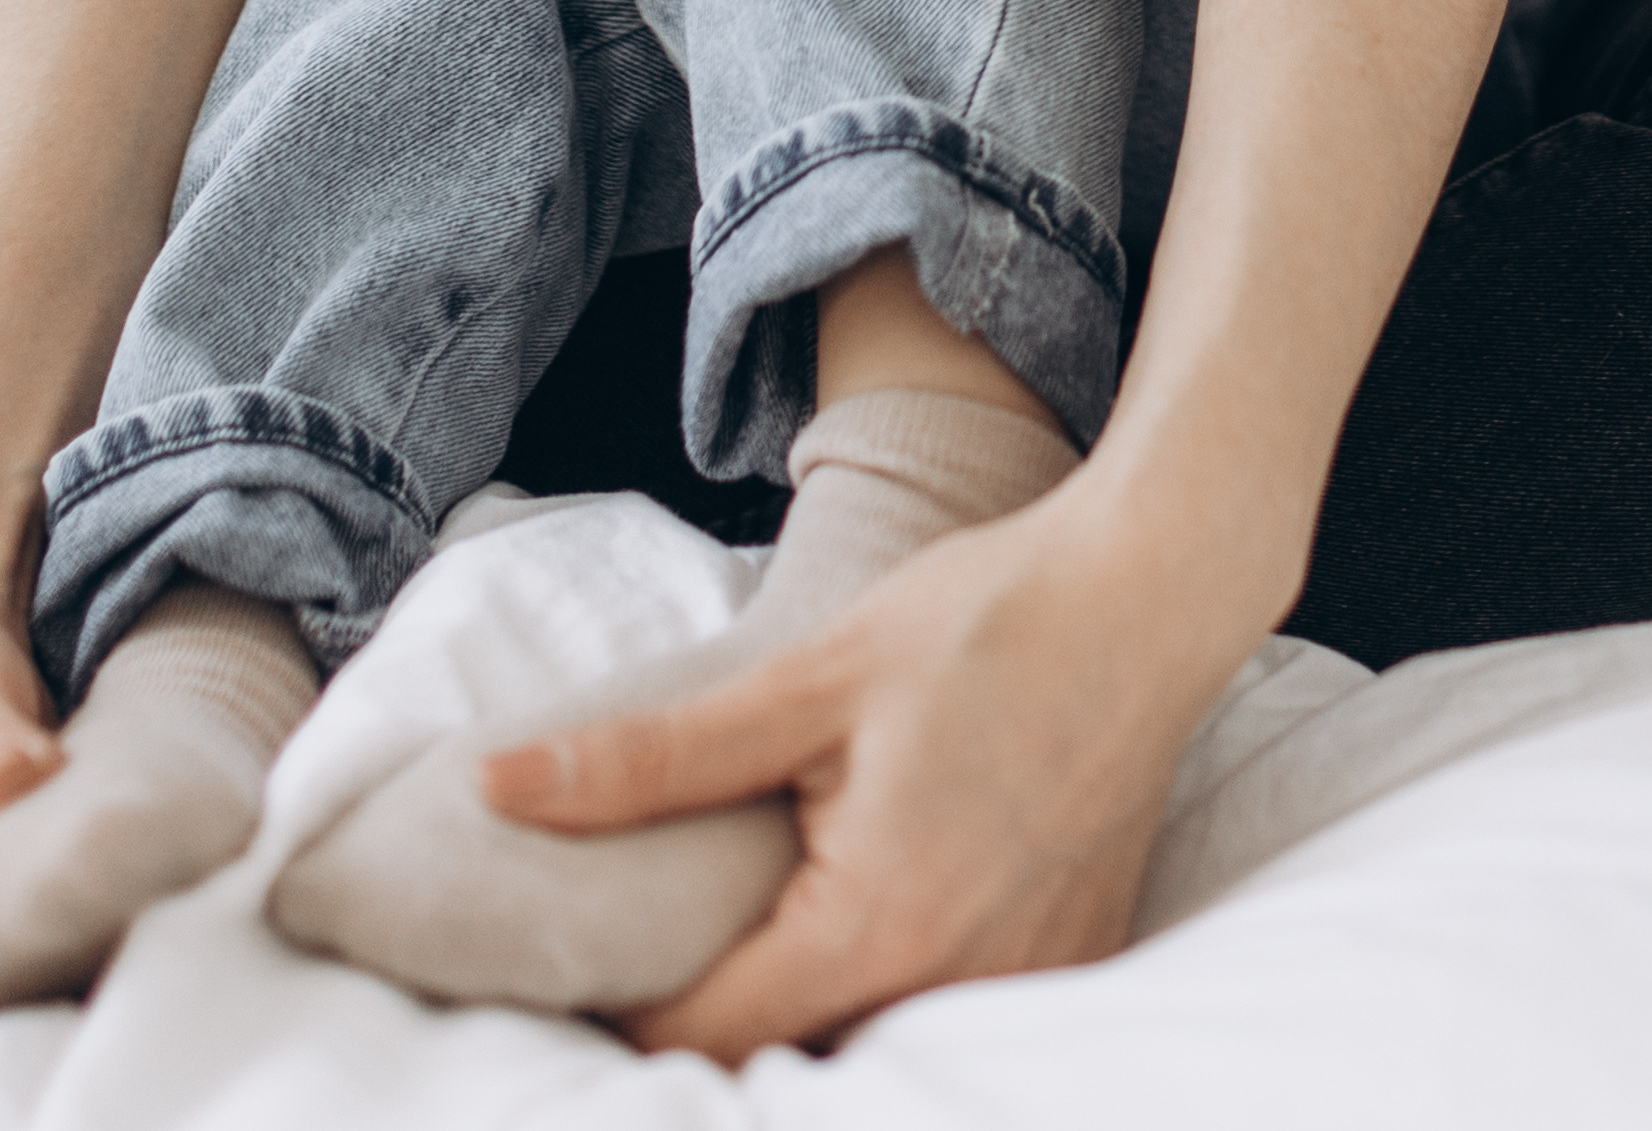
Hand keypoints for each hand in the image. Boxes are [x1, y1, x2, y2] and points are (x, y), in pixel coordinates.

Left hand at [479, 486, 1230, 1063]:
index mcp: (878, 931)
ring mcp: (1033, 987)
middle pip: (799, 1059)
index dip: (624, 1013)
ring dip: (806, 1012)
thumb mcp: (804, 681)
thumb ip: (651, 761)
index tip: (571, 963)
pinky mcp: (1076, 960)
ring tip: (741, 934)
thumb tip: (501, 791)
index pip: (710, 1037)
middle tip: (644, 948)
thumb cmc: (980, 621)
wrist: (1150, 593)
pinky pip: (960, 1013)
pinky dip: (895, 986)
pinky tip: (858, 913)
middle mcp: (964, 987)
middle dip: (713, 1025)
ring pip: (881, 1044)